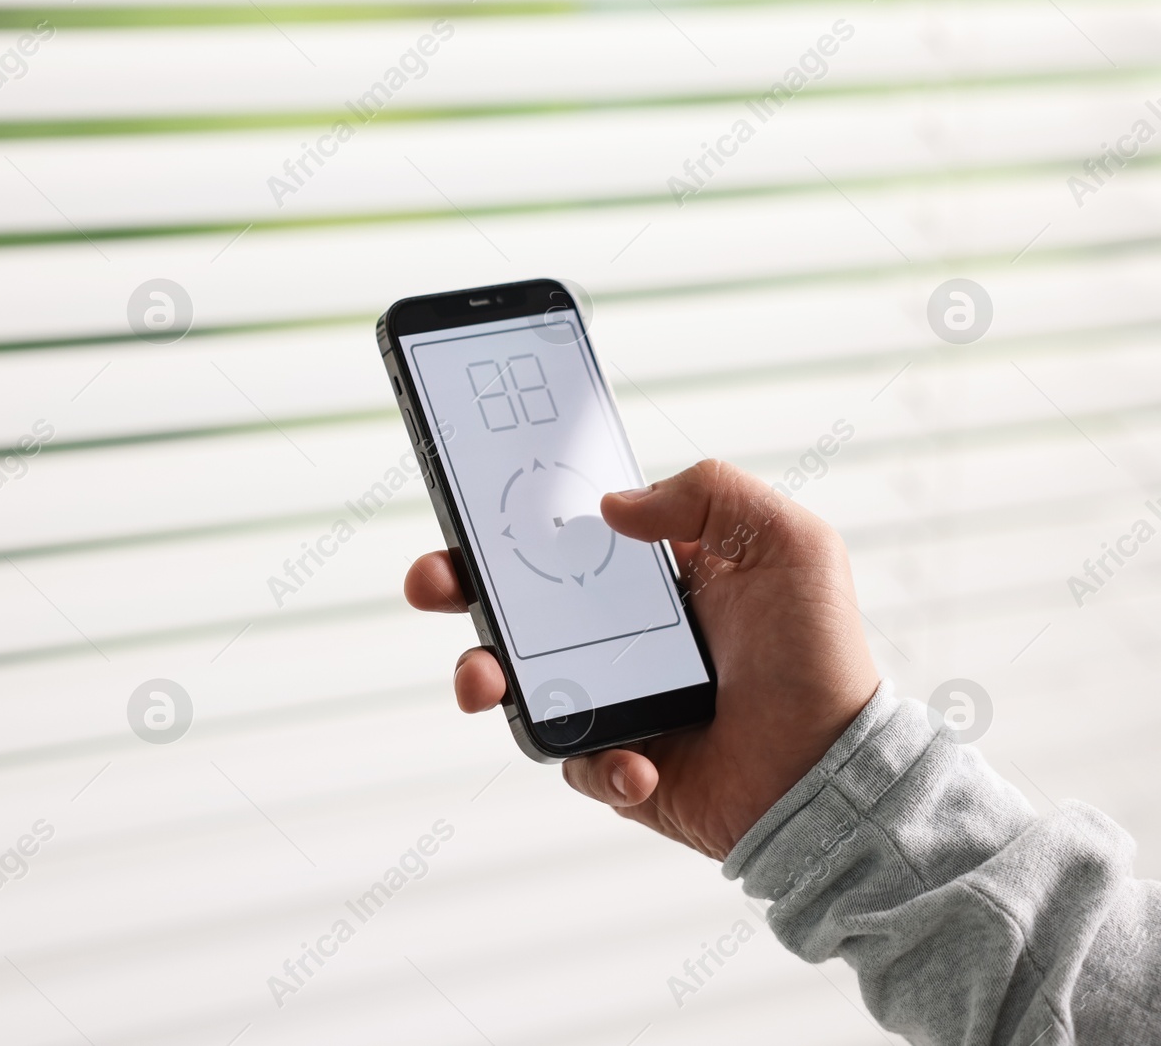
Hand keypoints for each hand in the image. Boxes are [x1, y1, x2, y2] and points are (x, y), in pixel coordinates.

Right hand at [404, 459, 879, 859]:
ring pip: (517, 683)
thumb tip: (613, 508)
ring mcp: (611, 700)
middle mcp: (619, 636)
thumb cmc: (819, 657)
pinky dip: (596, 761)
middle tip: (434, 582)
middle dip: (457, 588)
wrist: (833, 772)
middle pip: (513, 606)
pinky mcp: (615, 763)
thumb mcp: (786, 542)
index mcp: (650, 579)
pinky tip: (639, 759)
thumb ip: (708, 493)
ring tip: (487, 682)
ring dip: (487, 677)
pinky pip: (573, 760)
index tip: (467, 510)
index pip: (560, 541)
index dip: (507, 524)